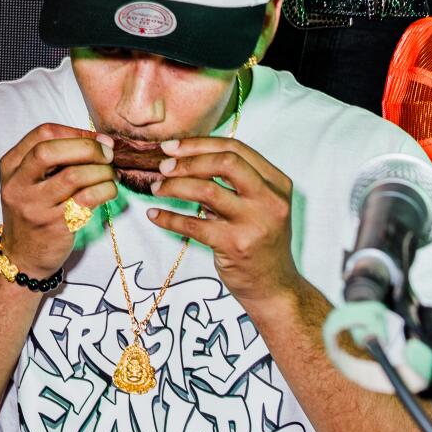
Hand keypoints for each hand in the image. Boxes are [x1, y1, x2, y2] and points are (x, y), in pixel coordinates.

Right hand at [0, 122, 115, 280]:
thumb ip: (53, 159)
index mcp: (11, 166)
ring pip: (73, 176)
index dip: (76, 132)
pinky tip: (109, 190)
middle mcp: (18, 184)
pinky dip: (105, 189)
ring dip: (101, 171)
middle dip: (87, 147)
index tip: (97, 139)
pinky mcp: (55, 225)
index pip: (42, 133)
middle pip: (51, 150)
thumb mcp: (28, 181)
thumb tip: (100, 142)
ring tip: (111, 174)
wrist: (22, 257)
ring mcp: (34, 206)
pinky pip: (87, 199)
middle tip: (108, 153)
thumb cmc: (32, 212)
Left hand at [150, 136, 302, 308]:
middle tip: (163, 166)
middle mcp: (270, 200)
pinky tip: (154, 215)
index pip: (236, 149)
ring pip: (207, 190)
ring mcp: (254, 223)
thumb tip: (187, 157)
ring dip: (174, 186)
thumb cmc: (260, 241)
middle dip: (188, 160)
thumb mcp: (259, 205)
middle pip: (225, 163)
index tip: (172, 147)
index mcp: (277, 183)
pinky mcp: (235, 245)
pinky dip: (168, 218)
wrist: (274, 287)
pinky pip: (193, 225)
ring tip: (156, 188)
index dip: (200, 144)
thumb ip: (235, 182)